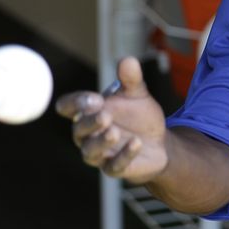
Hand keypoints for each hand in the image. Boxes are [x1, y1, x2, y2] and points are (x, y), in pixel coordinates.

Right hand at [56, 57, 168, 182]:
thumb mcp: (137, 94)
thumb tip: (128, 60)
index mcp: (88, 112)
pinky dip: (125, 155)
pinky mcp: (115, 168)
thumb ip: (131, 79)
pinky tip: (137, 144)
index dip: (75, 103)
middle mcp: (88, 134)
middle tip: (105, 115)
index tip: (92, 99)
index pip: (69, 107)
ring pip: (91, 151)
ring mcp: (101, 153)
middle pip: (79, 129)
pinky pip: (114, 166)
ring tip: (114, 132)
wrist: (160, 142)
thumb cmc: (139, 116)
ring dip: (102, 142)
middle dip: (90, 122)